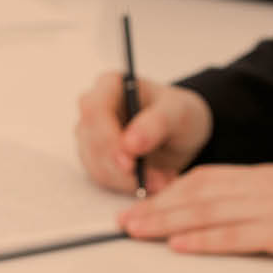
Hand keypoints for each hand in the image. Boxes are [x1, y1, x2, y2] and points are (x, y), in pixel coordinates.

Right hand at [75, 71, 213, 194]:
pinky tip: (154, 183)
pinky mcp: (96, 160)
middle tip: (156, 182)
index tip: (130, 164)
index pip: (94, 110)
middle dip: (122, 169)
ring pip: (96, 166)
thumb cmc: (179, 114)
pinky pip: (104, 180)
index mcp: (110, 85)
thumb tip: (129, 144)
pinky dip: (130, 187)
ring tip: (163, 181)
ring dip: (129, 182)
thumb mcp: (178, 112)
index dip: (107, 139)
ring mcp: (91, 137)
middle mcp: (94, 110)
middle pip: (92, 143)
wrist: (181, 135)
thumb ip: (157, 123)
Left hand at [120, 165, 272, 260]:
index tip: (136, 205)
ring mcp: (271, 208)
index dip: (166, 192)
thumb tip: (215, 219)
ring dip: (167, 223)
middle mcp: (260, 188)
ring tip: (136, 233)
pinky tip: (180, 245)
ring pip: (208, 212)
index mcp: (260, 177)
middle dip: (155, 208)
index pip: (203, 180)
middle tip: (120, 222)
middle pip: (197, 194)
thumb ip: (252, 203)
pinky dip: (204, 240)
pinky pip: (236, 236)